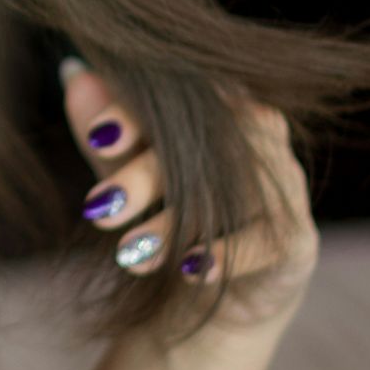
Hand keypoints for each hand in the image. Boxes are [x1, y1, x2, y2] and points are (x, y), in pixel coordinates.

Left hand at [60, 56, 318, 329]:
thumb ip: (106, 132)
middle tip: (98, 210)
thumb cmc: (168, 212)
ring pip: (230, 192)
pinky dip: (228, 253)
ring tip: (129, 252)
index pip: (178, 96)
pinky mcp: (298, 238)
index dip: (137, 112)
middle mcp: (256, 135)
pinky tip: (191, 269)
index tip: (98, 136)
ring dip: (176, 222)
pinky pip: (268, 239)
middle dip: (143, 176)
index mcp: (214, 105)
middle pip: (203, 143)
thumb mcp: (126, 173)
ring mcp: (283, 185)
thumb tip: (72, 73)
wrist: (211, 295)